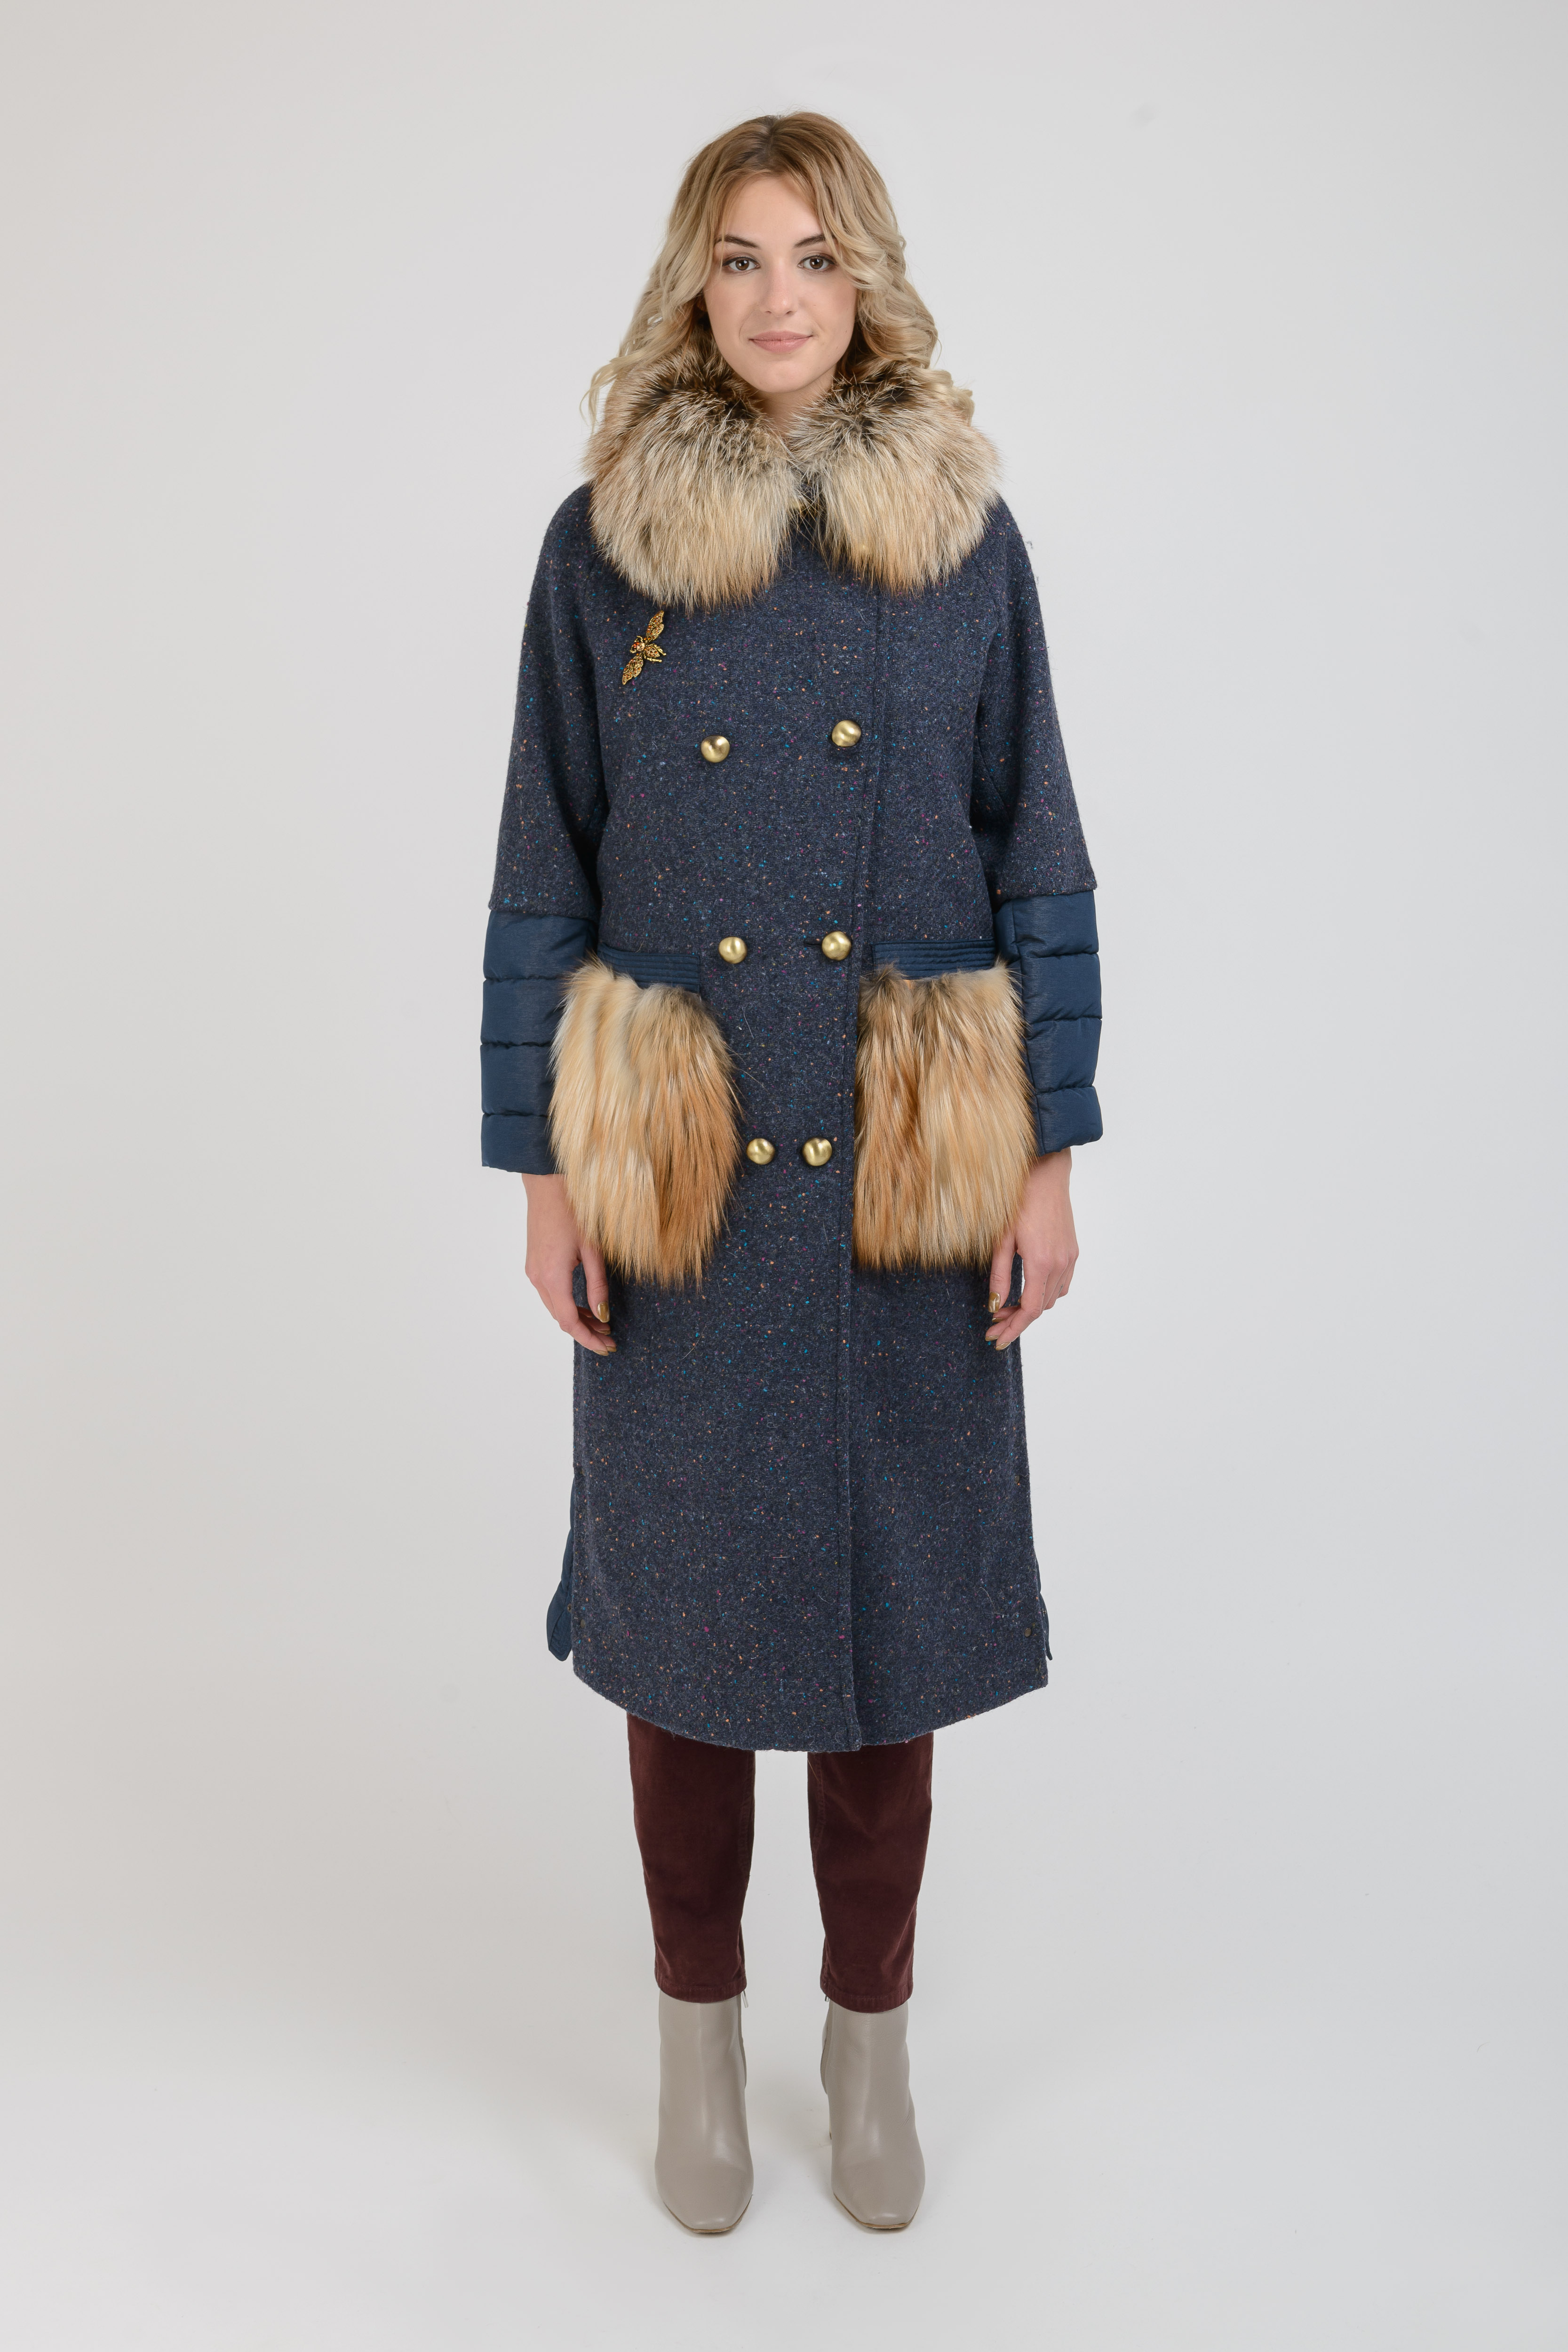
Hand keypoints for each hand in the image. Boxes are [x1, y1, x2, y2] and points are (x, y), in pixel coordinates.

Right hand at [521, 1174, 614, 1354]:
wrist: (548, 1185)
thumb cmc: (573, 1212)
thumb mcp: (593, 1251)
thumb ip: (598, 1285)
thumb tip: (603, 1315)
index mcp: (552, 1277)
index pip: (569, 1322)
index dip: (588, 1339)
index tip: (607, 1347)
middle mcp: (538, 1278)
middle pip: (561, 1318)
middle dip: (585, 1332)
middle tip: (609, 1338)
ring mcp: (533, 1271)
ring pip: (555, 1307)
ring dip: (576, 1318)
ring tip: (601, 1323)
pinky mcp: (534, 1263)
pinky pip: (550, 1294)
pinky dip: (567, 1303)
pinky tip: (584, 1304)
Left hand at [985, 1150, 1077, 1350]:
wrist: (1047, 1174)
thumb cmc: (1019, 1201)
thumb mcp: (1001, 1240)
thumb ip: (999, 1275)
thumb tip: (994, 1306)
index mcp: (1041, 1263)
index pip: (1030, 1310)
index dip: (1013, 1329)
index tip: (997, 1340)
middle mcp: (1060, 1264)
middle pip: (1041, 1308)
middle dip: (1017, 1320)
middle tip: (994, 1325)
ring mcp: (1070, 1257)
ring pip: (1053, 1297)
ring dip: (1032, 1306)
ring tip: (1008, 1306)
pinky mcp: (1073, 1250)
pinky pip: (1062, 1283)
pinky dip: (1046, 1292)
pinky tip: (1029, 1288)